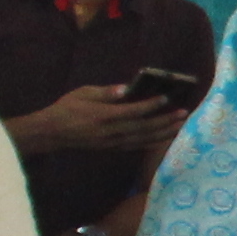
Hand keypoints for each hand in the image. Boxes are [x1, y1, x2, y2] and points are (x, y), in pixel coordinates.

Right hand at [8, 80, 179, 153]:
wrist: (53, 133)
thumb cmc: (67, 108)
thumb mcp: (83, 93)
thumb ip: (106, 92)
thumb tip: (126, 88)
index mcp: (103, 116)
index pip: (132, 111)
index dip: (150, 105)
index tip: (166, 98)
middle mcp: (111, 132)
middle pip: (143, 127)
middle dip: (165, 121)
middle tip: (183, 113)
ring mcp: (113, 142)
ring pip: (143, 139)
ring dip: (164, 133)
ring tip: (181, 125)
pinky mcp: (113, 147)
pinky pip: (137, 146)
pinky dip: (153, 142)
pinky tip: (165, 137)